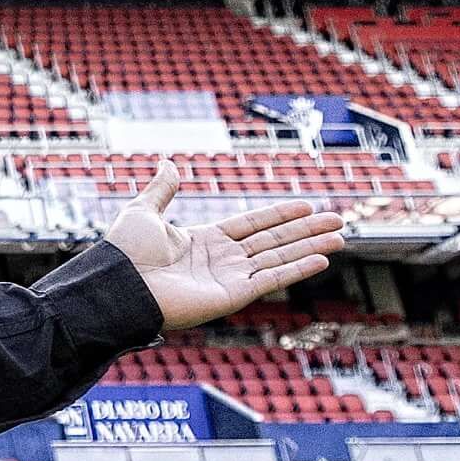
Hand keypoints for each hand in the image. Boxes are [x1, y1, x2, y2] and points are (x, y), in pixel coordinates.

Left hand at [99, 168, 341, 330]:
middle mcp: (222, 261)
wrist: (119, 283)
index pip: (252, 225)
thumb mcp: (143, 211)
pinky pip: (271, 279)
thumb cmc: (125, 253)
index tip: (306, 204)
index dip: (279, 214)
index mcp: (204, 241)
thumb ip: (161, 190)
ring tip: (340, 236)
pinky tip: (322, 258)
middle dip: (306, 230)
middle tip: (337, 219)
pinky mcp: (232, 296)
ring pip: (279, 258)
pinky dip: (297, 269)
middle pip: (274, 241)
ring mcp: (229, 279)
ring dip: (310, 246)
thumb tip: (168, 164)